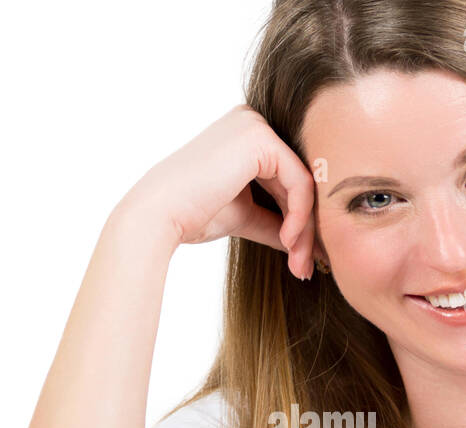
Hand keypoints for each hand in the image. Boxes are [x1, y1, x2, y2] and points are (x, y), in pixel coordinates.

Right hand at [120, 105, 318, 278]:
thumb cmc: (191, 215)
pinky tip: (289, 241)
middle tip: (306, 267)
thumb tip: (303, 242)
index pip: (288, 178)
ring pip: (303, 183)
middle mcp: (252, 121)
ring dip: (306, 229)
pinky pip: (299, 181)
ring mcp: (256, 126)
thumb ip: (274, 221)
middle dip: (306, 229)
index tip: (304, 257)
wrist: (159, 216)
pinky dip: (300, 216)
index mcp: (246, 135)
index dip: (300, 219)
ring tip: (299, 263)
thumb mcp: (243, 215)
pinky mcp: (261, 139)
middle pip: (298, 180)